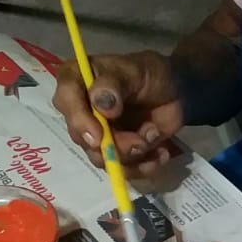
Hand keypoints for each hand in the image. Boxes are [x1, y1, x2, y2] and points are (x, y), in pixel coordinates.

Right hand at [52, 50, 183, 176]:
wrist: (175, 92)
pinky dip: (144, 166)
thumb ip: (114, 84)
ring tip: (154, 137)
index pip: (65, 100)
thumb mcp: (134, 70)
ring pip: (102, 158)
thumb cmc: (149, 73)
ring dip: (132, 155)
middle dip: (114, 145)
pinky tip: (161, 153)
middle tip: (141, 141)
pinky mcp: (115, 153)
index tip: (98, 136)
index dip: (79, 121)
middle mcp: (81, 111)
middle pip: (82, 138)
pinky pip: (122, 170)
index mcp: (77, 81)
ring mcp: (97, 135)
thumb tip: (101, 106)